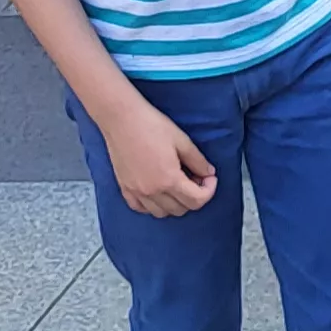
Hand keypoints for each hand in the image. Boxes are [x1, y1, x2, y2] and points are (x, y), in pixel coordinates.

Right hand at [101, 101, 217, 217]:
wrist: (120, 118)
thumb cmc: (151, 124)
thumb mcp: (181, 139)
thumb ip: (198, 160)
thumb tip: (208, 173)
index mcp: (169, 179)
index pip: (197, 200)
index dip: (209, 190)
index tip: (210, 178)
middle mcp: (153, 191)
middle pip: (181, 209)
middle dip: (194, 197)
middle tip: (195, 178)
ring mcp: (137, 192)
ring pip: (162, 213)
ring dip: (174, 204)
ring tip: (176, 185)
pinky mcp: (125, 188)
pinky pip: (141, 208)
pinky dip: (152, 206)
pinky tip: (157, 191)